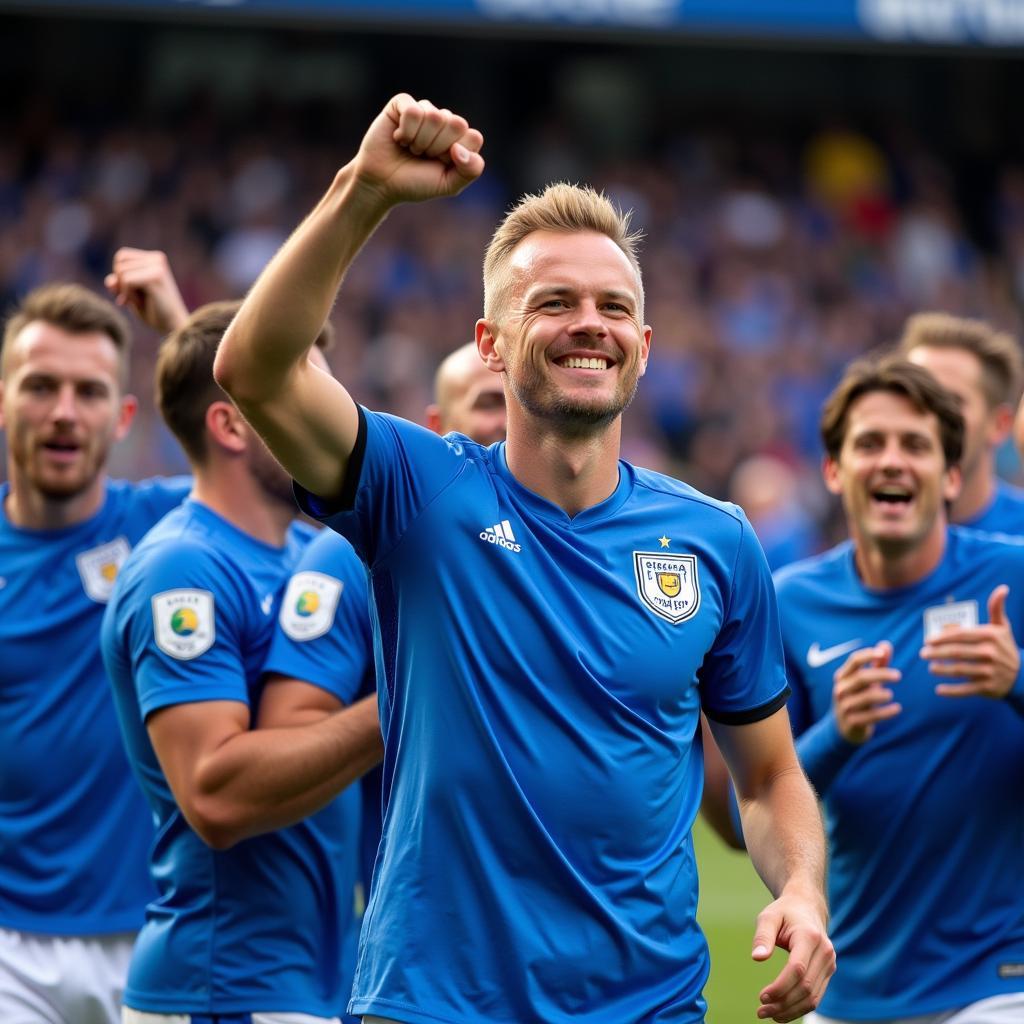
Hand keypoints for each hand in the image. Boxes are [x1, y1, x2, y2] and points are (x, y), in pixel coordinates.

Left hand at [105, 248, 189, 334]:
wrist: (173, 327)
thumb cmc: (154, 312)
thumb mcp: (132, 295)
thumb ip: (119, 283)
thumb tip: (110, 281)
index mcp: (154, 259)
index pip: (122, 256)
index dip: (120, 276)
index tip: (133, 293)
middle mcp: (157, 259)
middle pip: (119, 262)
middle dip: (122, 284)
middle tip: (139, 299)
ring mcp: (158, 266)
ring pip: (121, 272)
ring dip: (127, 291)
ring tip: (144, 300)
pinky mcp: (156, 277)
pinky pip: (126, 281)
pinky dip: (129, 295)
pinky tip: (143, 303)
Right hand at [353, 93, 483, 206]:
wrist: (381, 184)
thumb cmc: (415, 183)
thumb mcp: (448, 184)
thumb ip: (470, 170)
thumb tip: (460, 147)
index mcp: (460, 138)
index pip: (474, 137)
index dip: (456, 156)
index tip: (441, 164)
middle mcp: (444, 121)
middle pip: (456, 124)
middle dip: (438, 147)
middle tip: (423, 156)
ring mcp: (424, 110)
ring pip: (434, 116)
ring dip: (420, 141)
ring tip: (410, 148)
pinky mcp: (403, 103)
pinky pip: (413, 110)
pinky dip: (405, 130)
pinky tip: (398, 137)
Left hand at [752, 885, 834, 1021]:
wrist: (807, 907)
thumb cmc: (784, 912)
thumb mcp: (769, 917)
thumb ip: (763, 936)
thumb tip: (757, 958)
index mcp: (810, 936)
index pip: (798, 969)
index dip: (781, 987)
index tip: (762, 997)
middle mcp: (825, 952)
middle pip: (806, 987)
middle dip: (783, 1003)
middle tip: (761, 1011)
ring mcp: (830, 963)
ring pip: (813, 997)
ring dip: (791, 1010)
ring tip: (769, 1014)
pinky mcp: (828, 972)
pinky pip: (816, 996)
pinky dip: (800, 1007)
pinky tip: (782, 1011)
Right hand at [832, 641, 901, 743]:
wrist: (845, 727)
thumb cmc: (858, 697)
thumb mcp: (865, 681)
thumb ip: (877, 664)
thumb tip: (886, 645)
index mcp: (843, 676)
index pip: (854, 661)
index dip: (868, 654)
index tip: (883, 653)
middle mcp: (841, 690)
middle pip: (862, 677)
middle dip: (881, 675)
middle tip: (899, 676)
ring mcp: (845, 706)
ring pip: (866, 697)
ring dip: (881, 695)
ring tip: (891, 695)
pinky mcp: (852, 722)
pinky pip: (871, 716)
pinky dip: (886, 712)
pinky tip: (897, 709)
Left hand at [922, 585, 1019, 699]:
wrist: (1023, 676)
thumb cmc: (1005, 647)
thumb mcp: (1003, 627)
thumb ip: (996, 608)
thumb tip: (1002, 588)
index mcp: (990, 636)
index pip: (960, 635)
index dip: (942, 637)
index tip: (927, 640)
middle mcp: (991, 653)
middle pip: (956, 652)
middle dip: (936, 653)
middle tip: (922, 654)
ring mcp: (990, 672)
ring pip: (959, 670)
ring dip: (941, 670)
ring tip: (930, 667)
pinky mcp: (989, 688)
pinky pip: (966, 690)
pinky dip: (952, 691)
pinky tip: (938, 690)